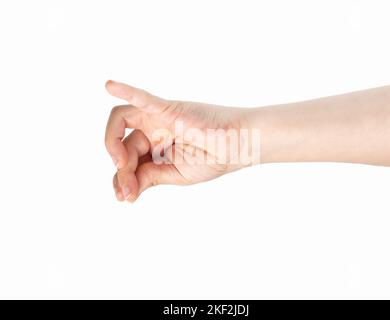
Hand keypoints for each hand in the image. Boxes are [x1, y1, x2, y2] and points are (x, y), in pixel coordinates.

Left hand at [104, 80, 249, 201]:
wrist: (239, 147)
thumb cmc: (214, 158)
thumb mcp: (176, 175)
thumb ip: (150, 178)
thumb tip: (125, 192)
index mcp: (155, 147)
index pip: (127, 159)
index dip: (121, 178)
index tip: (126, 196)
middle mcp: (153, 129)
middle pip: (123, 144)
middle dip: (121, 169)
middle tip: (128, 189)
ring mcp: (159, 117)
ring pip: (122, 120)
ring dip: (113, 143)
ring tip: (120, 163)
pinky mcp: (169, 108)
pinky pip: (145, 99)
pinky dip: (127, 91)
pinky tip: (110, 86)